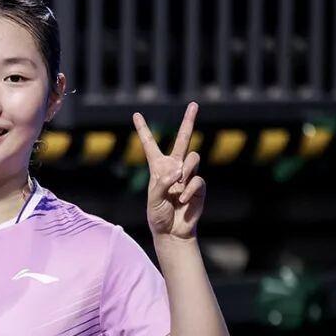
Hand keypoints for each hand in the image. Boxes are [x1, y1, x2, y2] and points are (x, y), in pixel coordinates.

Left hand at [132, 102, 205, 240]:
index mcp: (158, 167)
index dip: (143, 130)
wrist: (172, 232)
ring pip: (194, 157)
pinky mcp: (199, 186)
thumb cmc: (158, 215)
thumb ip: (163, 183)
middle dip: (189, 121)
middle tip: (194, 104)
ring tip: (180, 186)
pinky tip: (183, 200)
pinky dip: (190, 189)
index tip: (136, 114)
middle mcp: (174, 167)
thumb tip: (179, 171)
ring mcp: (189, 175)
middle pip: (183, 139)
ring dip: (187, 170)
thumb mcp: (153, 198)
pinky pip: (198, 179)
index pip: (150, 145)